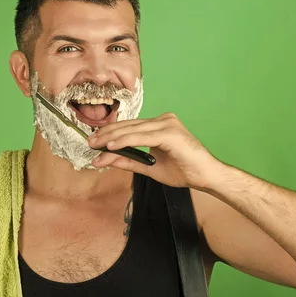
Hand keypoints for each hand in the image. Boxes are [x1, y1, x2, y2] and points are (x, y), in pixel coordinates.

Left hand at [88, 112, 221, 189]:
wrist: (206, 176)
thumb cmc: (185, 171)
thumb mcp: (151, 167)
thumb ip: (130, 161)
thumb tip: (107, 159)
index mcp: (160, 126)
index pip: (131, 128)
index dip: (111, 134)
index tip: (95, 144)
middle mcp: (164, 120)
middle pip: (129, 126)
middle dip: (107, 135)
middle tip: (89, 143)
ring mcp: (167, 124)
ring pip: (133, 130)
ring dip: (112, 139)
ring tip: (96, 146)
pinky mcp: (169, 132)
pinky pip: (141, 137)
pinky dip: (125, 141)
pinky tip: (111, 146)